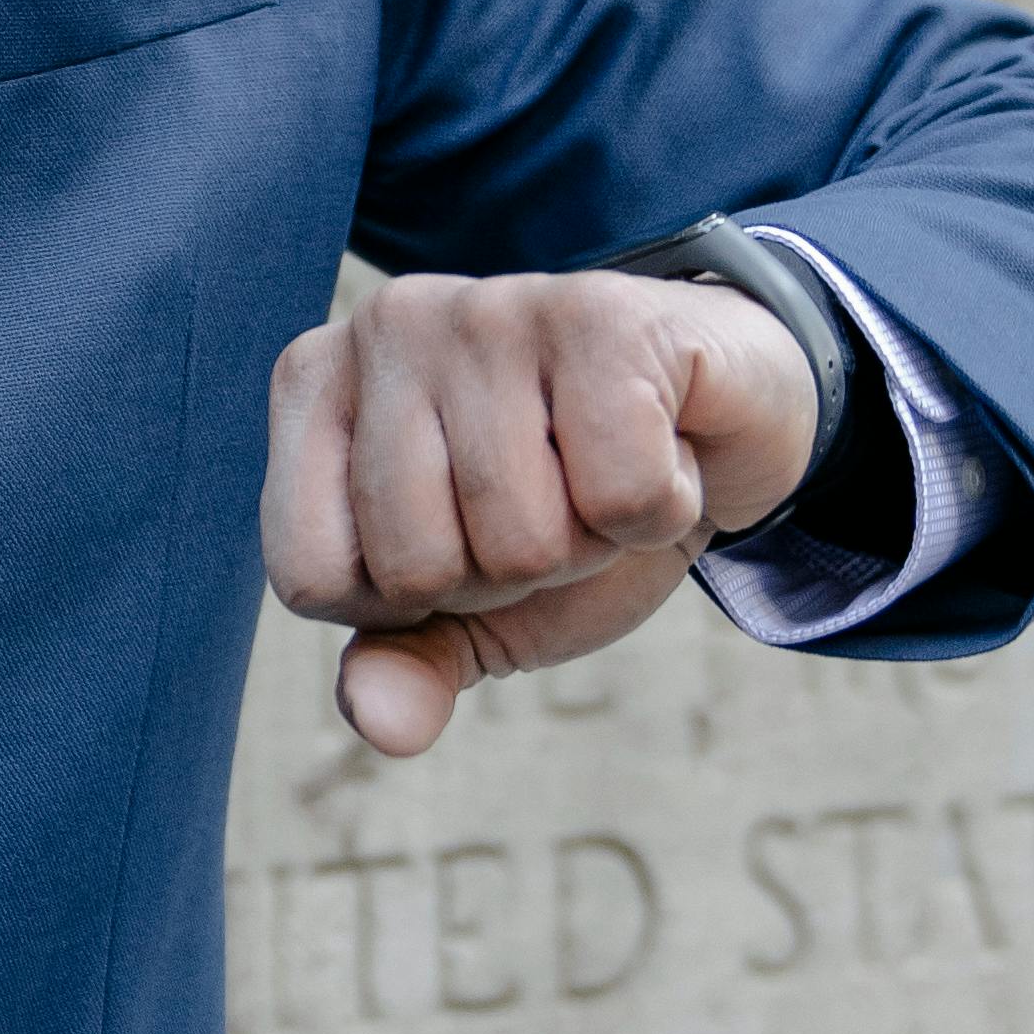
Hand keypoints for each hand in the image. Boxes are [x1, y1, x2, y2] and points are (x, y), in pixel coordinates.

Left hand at [263, 268, 817, 761]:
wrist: (721, 417)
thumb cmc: (573, 503)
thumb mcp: (477, 605)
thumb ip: (409, 664)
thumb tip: (380, 725)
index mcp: (315, 386)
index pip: (311, 578)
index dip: (409, 602)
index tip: (467, 536)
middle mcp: (383, 324)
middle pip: (421, 566)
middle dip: (511, 573)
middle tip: (556, 497)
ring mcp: (487, 308)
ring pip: (522, 537)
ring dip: (593, 542)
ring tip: (605, 469)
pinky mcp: (598, 312)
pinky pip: (621, 497)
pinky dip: (663, 507)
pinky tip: (663, 442)